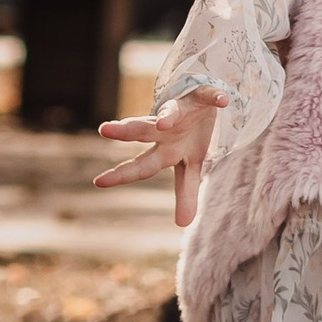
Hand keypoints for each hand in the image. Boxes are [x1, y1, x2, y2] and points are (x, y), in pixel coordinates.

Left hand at [95, 93, 220, 225]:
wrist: (201, 105)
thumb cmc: (188, 140)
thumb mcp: (189, 167)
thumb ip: (186, 194)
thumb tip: (183, 225)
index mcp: (163, 151)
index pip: (142, 166)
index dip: (122, 174)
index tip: (98, 182)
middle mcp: (166, 131)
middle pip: (144, 131)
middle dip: (127, 131)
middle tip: (104, 129)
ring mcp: (184, 111)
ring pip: (171, 111)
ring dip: (168, 115)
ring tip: (164, 123)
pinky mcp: (202, 97)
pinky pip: (209, 96)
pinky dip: (215, 98)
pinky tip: (222, 101)